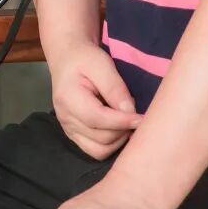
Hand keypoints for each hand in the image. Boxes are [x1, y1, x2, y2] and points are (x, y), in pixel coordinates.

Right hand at [49, 42, 140, 158]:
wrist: (68, 58)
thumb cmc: (85, 58)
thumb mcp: (101, 64)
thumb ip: (115, 88)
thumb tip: (130, 112)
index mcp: (68, 98)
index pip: (97, 118)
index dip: (122, 122)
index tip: (142, 118)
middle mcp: (65, 118)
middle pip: (100, 138)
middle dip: (123, 130)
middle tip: (136, 117)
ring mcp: (68, 128)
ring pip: (98, 150)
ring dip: (118, 141)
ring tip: (127, 123)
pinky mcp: (74, 134)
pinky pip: (94, 150)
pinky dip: (110, 145)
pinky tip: (118, 129)